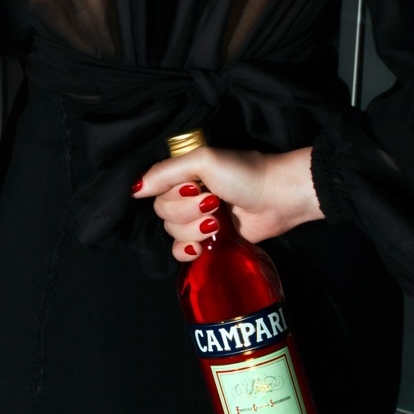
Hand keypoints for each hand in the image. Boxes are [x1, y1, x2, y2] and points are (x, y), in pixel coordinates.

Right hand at [131, 145, 320, 261]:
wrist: (281, 198)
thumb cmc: (245, 174)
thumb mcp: (203, 161)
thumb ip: (165, 172)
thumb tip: (133, 191)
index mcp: (182, 175)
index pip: (153, 189)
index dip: (170, 193)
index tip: (193, 187)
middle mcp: (186, 196)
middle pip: (162, 213)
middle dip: (187, 211)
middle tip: (214, 202)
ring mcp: (198, 220)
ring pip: (173, 232)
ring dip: (195, 229)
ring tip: (219, 220)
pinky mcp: (210, 241)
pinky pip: (181, 252)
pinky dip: (187, 251)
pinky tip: (200, 248)